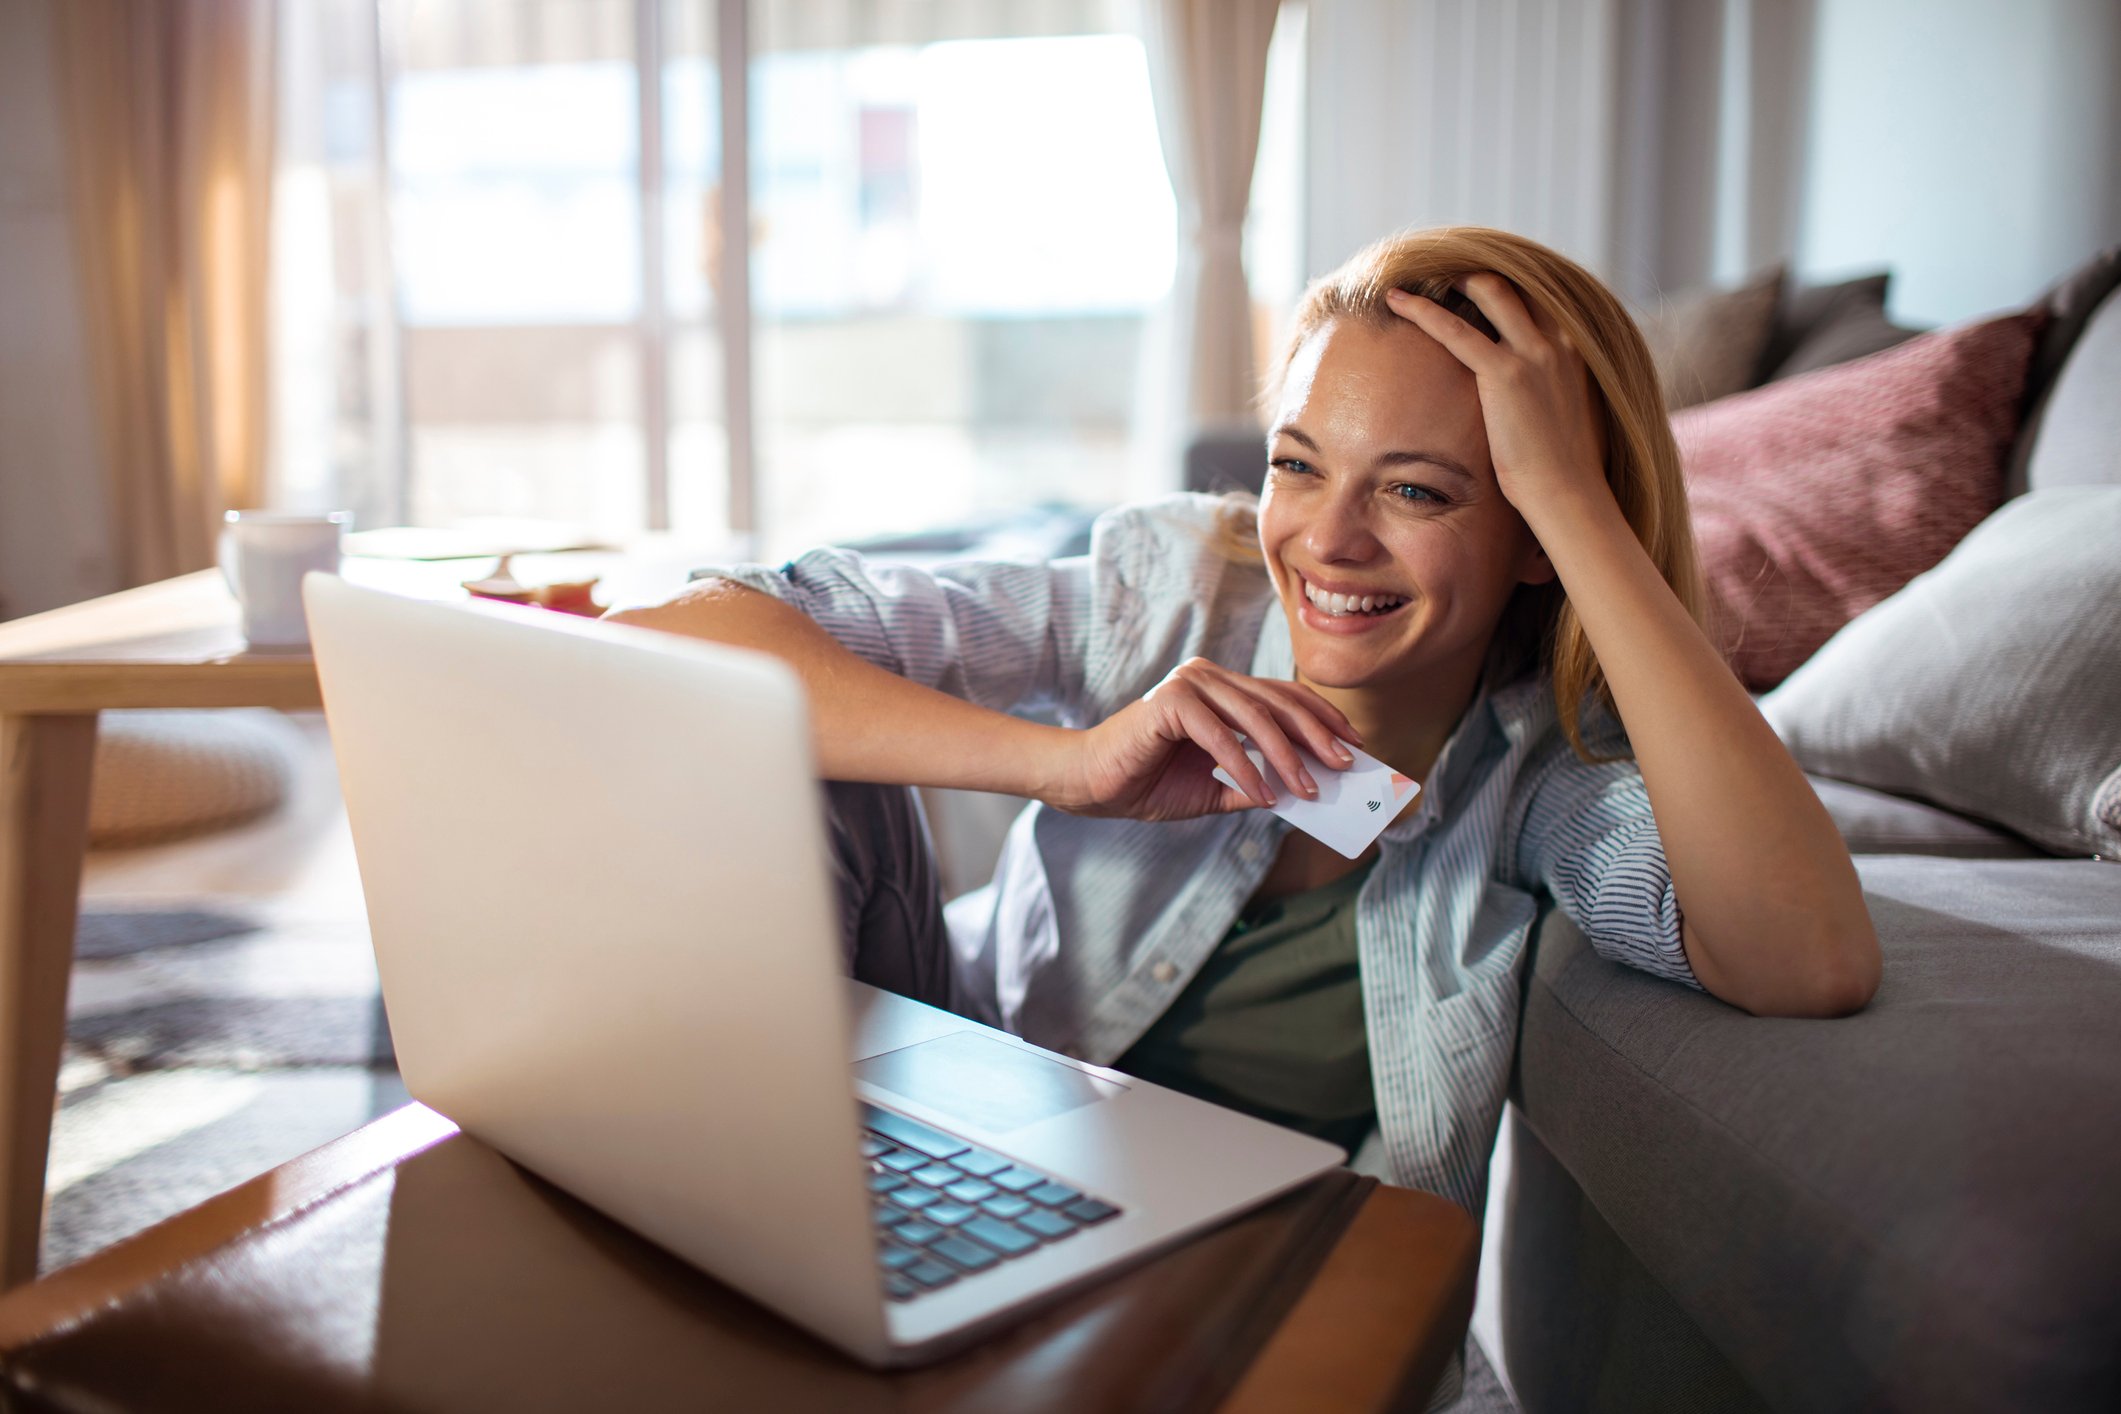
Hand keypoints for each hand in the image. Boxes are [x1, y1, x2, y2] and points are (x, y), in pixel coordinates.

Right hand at [1049, 659, 1362, 821]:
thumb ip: (1257, 784)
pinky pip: (1220, 737)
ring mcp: (1189, 684)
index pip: (1284, 696)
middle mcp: (1209, 676)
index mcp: (1222, 689)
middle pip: (1278, 702)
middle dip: (1317, 736)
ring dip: (1286, 758)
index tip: (1354, 745)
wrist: (1092, 785)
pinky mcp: (1170, 702)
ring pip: (1255, 718)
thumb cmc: (1151, 783)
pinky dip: (1245, 768)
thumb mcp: (1217, 788)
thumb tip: (1304, 795)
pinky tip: (1263, 795)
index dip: (1322, 718)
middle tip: (1344, 766)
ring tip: (1308, 791)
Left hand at [1384, 275, 1609, 515]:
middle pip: (1516, 284)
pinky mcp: (1504, 373)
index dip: (1507, 286)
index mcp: (1574, 351)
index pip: (1539, 298)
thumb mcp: (1561, 417)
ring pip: (1490, 291)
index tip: (1477, 284)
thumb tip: (1529, 402)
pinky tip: (1395, 300)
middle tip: (1447, 272)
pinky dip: (1422, 310)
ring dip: (1454, 277)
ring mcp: (1534, 353)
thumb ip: (1548, 393)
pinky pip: (1454, 330)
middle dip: (1479, 273)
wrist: (1566, 493)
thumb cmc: (1560, 470)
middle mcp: (1558, 342)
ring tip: (1423, 274)